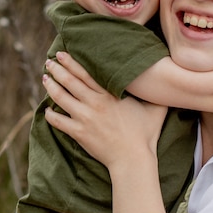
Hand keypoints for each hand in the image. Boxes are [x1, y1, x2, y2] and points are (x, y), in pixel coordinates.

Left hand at [43, 52, 167, 167]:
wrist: (133, 159)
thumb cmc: (146, 135)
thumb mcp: (156, 109)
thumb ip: (156, 94)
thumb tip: (166, 81)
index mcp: (110, 95)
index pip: (86, 74)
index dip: (72, 62)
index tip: (62, 54)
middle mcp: (95, 103)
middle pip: (70, 82)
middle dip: (58, 70)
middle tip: (49, 62)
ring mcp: (85, 118)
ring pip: (61, 98)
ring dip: (51, 87)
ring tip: (45, 79)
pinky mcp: (79, 133)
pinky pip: (59, 122)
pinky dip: (51, 116)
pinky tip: (47, 111)